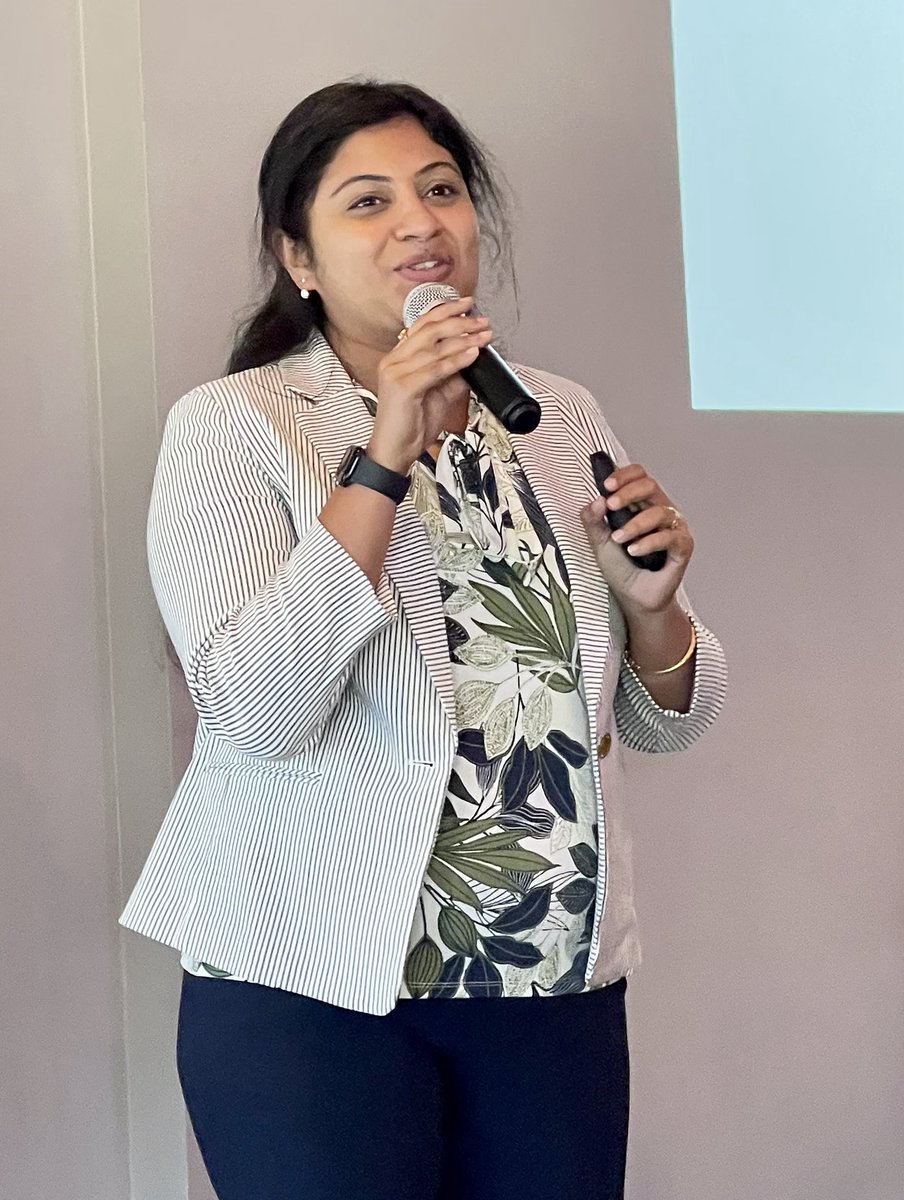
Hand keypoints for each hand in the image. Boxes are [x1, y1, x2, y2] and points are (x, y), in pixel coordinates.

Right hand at [366, 298, 491, 472]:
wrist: (394, 452)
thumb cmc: (410, 426)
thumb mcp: (438, 395)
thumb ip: (452, 376)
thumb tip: (473, 360)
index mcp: (398, 359)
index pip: (421, 324)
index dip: (445, 310)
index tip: (467, 304)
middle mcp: (393, 361)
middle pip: (429, 330)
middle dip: (459, 322)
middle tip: (481, 321)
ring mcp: (395, 373)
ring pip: (434, 348)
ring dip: (464, 340)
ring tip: (483, 337)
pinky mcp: (402, 387)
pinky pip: (435, 369)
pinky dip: (456, 361)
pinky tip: (471, 355)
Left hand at [579, 463, 693, 615]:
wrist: (632, 597)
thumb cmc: (620, 567)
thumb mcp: (598, 541)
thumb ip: (592, 519)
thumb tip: (596, 499)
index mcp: (641, 504)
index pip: (638, 476)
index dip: (624, 475)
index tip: (607, 485)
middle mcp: (660, 510)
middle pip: (650, 485)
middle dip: (628, 493)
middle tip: (611, 506)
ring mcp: (673, 528)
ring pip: (660, 511)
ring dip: (635, 524)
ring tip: (620, 539)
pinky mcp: (683, 546)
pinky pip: (670, 537)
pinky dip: (649, 542)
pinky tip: (635, 550)